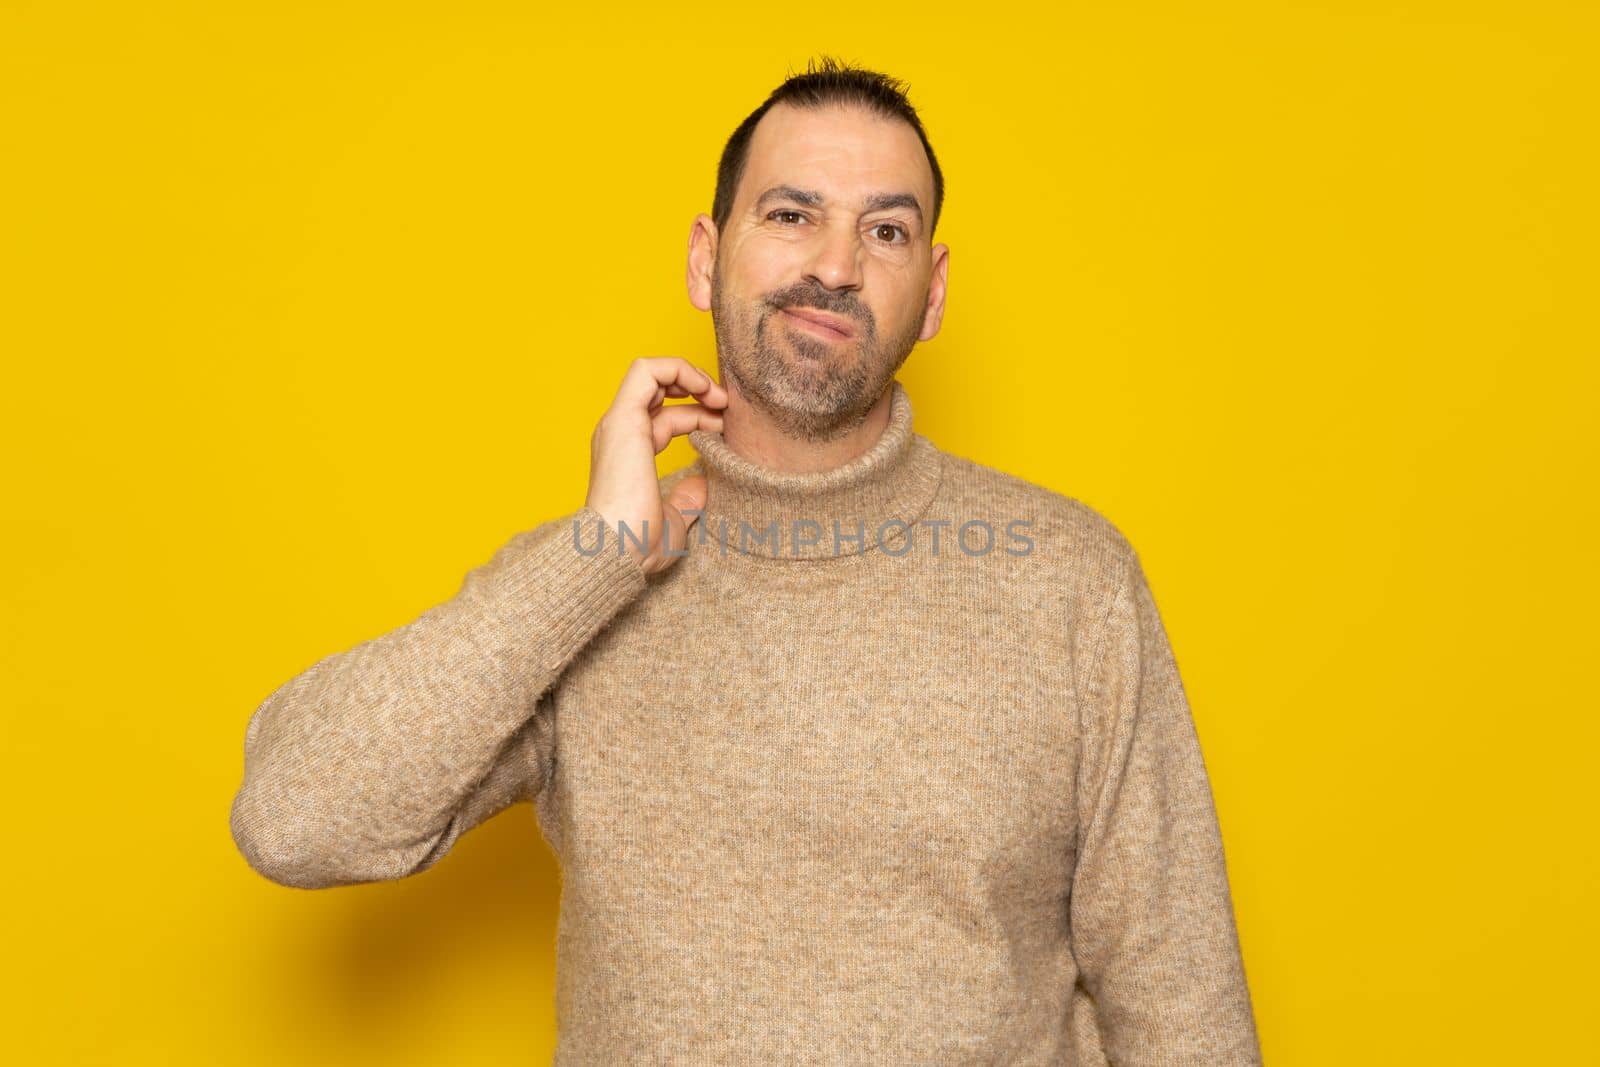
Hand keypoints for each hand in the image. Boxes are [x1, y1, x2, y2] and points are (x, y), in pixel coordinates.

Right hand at [585, 357, 727, 575]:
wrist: (615, 551)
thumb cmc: (638, 546)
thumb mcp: (673, 522)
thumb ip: (685, 502)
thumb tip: (701, 487)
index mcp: (630, 456)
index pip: (667, 419)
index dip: (699, 416)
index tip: (726, 429)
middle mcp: (621, 435)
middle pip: (661, 393)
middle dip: (697, 389)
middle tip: (726, 405)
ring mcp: (620, 424)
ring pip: (650, 372)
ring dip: (689, 373)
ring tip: (718, 395)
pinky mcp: (623, 419)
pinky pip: (646, 370)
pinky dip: (677, 368)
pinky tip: (704, 388)